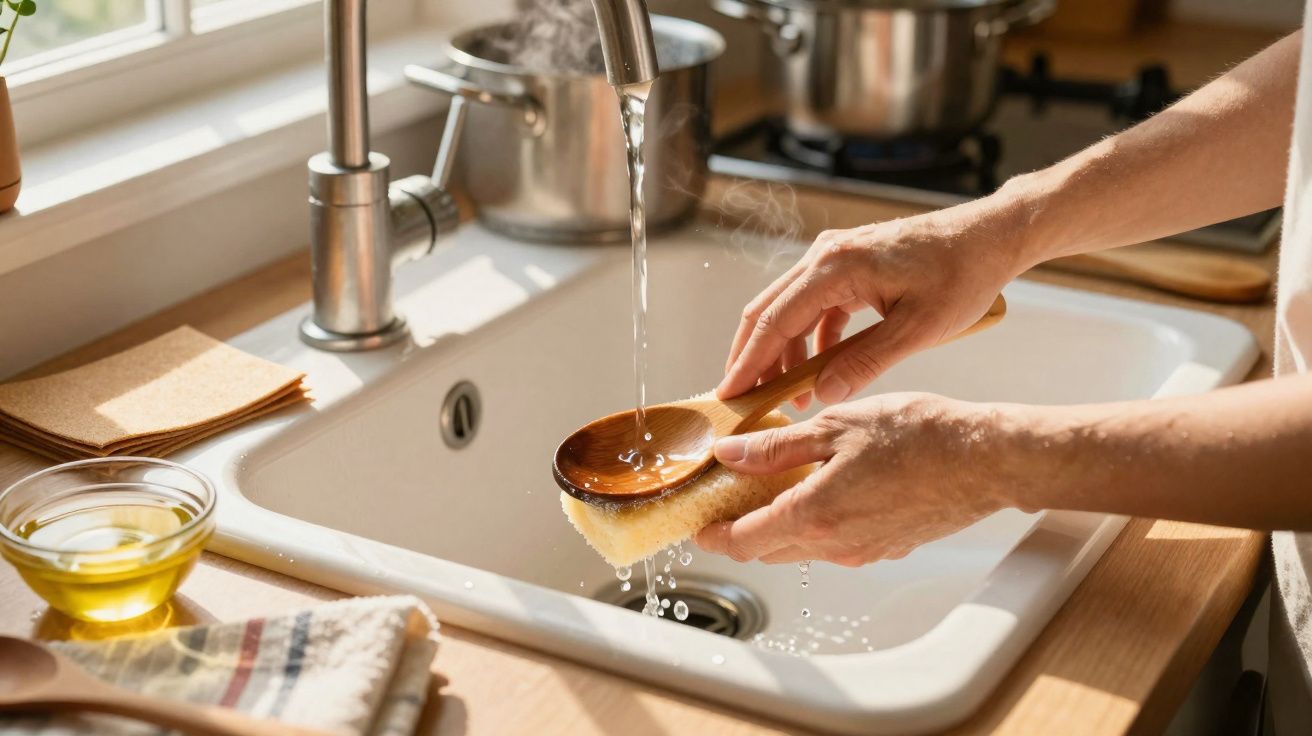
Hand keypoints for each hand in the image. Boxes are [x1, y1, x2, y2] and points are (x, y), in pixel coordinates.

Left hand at [694, 393, 1013, 565]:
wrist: (986, 459)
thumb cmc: (919, 435)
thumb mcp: (835, 427)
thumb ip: (776, 447)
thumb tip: (730, 454)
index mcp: (814, 516)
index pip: (744, 543)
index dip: (713, 537)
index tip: (697, 526)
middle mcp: (836, 546)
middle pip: (769, 550)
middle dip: (741, 530)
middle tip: (725, 502)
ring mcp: (864, 551)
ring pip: (803, 546)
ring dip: (779, 525)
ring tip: (771, 487)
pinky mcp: (888, 547)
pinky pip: (836, 542)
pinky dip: (816, 523)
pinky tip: (822, 488)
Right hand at [717, 207, 1022, 407]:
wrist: (990, 236)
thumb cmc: (962, 274)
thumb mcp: (918, 329)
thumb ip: (866, 362)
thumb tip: (823, 394)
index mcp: (835, 266)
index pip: (775, 321)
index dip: (749, 362)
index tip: (730, 395)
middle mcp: (825, 256)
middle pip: (768, 312)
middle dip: (752, 359)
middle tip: (742, 401)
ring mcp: (834, 257)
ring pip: (789, 310)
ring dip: (784, 353)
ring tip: (786, 397)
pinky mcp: (847, 266)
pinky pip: (814, 307)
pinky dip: (809, 340)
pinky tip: (818, 373)